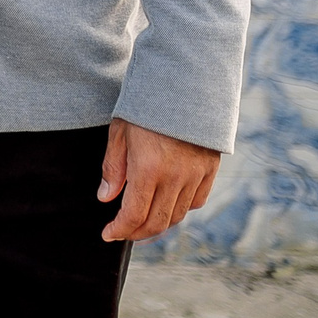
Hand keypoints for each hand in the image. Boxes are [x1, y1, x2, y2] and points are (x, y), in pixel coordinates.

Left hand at [97, 117, 219, 241]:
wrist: (185, 83)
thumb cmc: (147, 105)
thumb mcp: (120, 132)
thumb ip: (113, 167)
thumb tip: (106, 197)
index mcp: (148, 168)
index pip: (134, 214)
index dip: (120, 229)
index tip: (108, 233)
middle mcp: (175, 177)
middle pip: (157, 222)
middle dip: (137, 233)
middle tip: (123, 232)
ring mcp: (196, 174)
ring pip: (178, 215)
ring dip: (159, 223)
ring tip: (143, 222)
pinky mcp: (210, 169)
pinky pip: (196, 201)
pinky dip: (181, 209)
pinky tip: (167, 205)